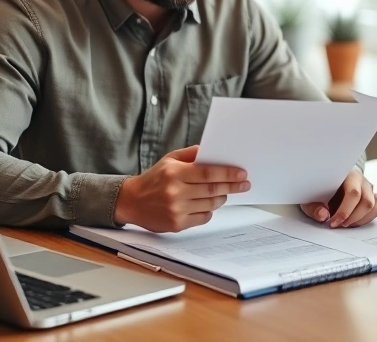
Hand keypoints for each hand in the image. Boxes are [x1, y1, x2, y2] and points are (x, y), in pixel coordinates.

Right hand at [114, 146, 249, 232]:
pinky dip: (209, 210)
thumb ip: (192, 154)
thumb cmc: (154, 179)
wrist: (132, 201)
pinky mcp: (176, 224)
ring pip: (210, 204)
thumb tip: (214, 152)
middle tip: (244, 184)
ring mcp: (176, 210)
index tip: (242, 174)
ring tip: (225, 192)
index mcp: (174, 173)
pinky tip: (208, 204)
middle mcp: (175, 192)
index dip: (227, 173)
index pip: (208, 173)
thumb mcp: (170, 160)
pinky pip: (203, 217)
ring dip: (222, 198)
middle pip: (212, 190)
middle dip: (232, 186)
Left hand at [300, 167, 376, 227]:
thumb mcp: (309, 196)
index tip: (332, 222)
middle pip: (366, 201)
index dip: (344, 211)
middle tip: (338, 225)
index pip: (353, 193)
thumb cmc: (318, 187)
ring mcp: (368, 188)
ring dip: (360, 220)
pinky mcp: (371, 196)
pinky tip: (353, 221)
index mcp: (346, 174)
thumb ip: (313, 207)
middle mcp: (360, 180)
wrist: (325, 180)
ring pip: (374, 206)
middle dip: (352, 218)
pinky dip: (367, 218)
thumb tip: (323, 216)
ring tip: (345, 224)